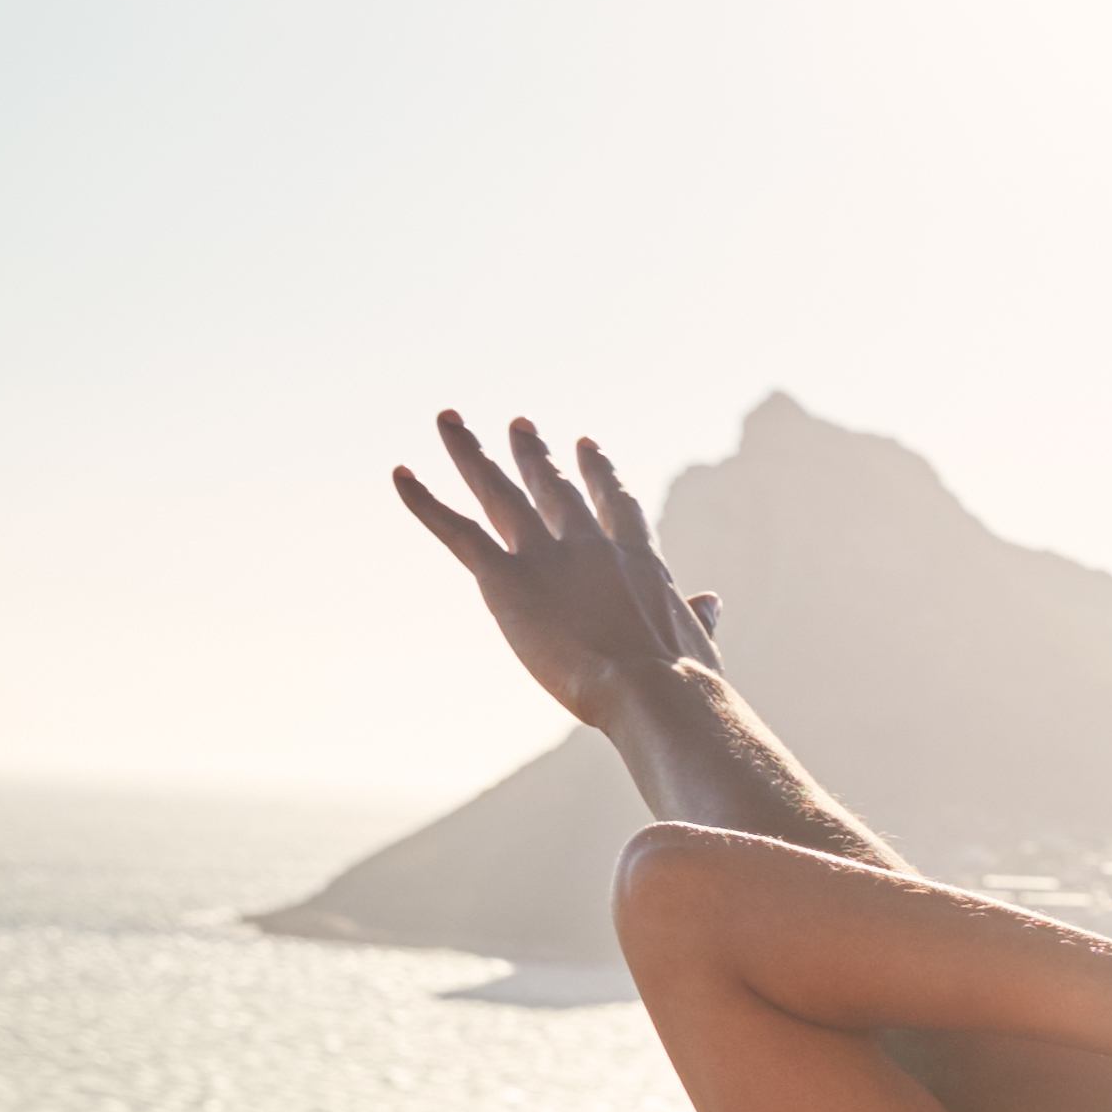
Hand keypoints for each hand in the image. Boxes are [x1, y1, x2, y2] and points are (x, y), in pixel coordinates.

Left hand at [393, 411, 715, 726]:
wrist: (654, 690)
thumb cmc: (682, 683)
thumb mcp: (696, 644)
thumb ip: (697, 617)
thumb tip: (711, 601)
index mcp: (636, 561)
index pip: (615, 505)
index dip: (600, 474)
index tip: (587, 445)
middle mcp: (588, 546)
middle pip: (553, 488)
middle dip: (533, 455)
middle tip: (518, 424)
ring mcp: (546, 557)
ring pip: (498, 493)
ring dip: (471, 455)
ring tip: (450, 421)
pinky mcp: (506, 578)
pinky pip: (457, 531)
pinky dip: (425, 503)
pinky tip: (400, 474)